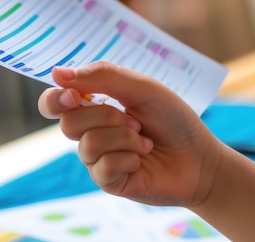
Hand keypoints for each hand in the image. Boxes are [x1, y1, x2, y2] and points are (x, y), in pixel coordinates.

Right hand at [38, 61, 222, 208]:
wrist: (199, 157)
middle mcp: (90, 131)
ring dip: (123, 139)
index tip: (73, 95)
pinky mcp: (107, 181)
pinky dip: (128, 158)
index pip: (54, 102)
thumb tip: (57, 73)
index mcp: (93, 105)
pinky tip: (142, 160)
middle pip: (67, 123)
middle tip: (131, 120)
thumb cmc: (172, 119)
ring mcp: (97, 158)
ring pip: (87, 144)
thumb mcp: (141, 88)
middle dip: (104, 117)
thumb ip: (102, 76)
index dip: (55, 99)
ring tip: (144, 141)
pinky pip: (102, 167)